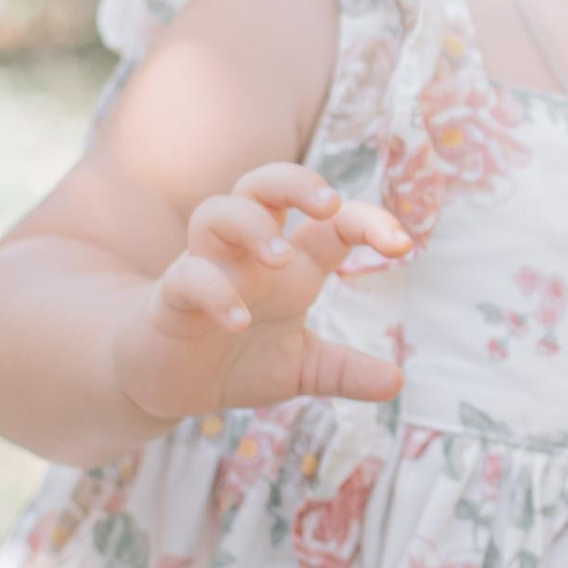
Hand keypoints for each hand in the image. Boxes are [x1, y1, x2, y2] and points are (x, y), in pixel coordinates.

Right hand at [110, 165, 412, 430]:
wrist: (166, 384)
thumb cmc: (234, 361)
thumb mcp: (301, 370)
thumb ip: (345, 371)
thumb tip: (396, 382)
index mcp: (291, 265)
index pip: (332, 222)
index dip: (368, 221)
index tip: (402, 246)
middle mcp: (249, 255)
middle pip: (265, 184)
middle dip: (297, 183)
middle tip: (328, 205)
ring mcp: (207, 268)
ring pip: (218, 211)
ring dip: (251, 227)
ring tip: (281, 258)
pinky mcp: (171, 297)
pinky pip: (188, 277)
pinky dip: (214, 291)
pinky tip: (238, 321)